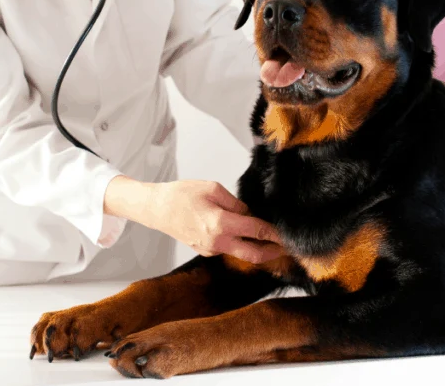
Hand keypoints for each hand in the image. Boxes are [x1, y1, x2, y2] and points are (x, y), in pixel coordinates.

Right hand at [106, 176, 284, 263]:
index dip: (275, 235)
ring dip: (256, 248)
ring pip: (240, 253)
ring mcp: (210, 250)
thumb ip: (236, 204)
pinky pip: (227, 249)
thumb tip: (250, 214)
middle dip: (272, 253)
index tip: (288, 236)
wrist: (156, 209)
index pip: (257, 231)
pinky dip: (239, 244)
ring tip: (268, 239)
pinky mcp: (204, 251)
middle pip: (253, 255)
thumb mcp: (213, 189)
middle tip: (287, 249)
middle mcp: (217, 242)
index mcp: (221, 224)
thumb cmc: (181, 195)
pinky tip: (244, 235)